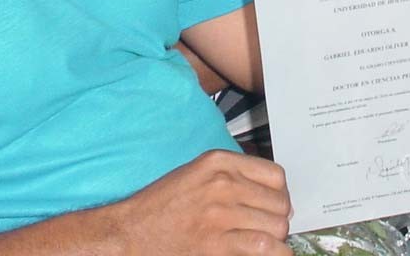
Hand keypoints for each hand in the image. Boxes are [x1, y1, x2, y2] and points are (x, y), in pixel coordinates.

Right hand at [119, 150, 291, 254]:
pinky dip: (276, 254)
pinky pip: (265, 248)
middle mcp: (223, 185)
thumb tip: (270, 193)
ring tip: (264, 243)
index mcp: (218, 163)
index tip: (275, 206)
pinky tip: (272, 254)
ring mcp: (221, 215)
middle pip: (279, 203)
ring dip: (275, 239)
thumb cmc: (160, 206)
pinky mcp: (217, 245)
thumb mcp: (196, 173)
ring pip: (276, 226)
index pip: (275, 175)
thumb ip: (232, 175)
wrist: (129, 233)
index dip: (280, 194)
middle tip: (268, 228)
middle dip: (278, 219)